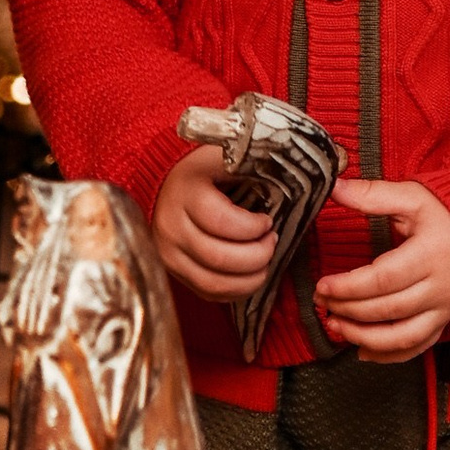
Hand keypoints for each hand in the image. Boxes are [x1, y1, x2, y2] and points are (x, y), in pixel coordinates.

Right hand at [153, 143, 278, 304]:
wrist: (165, 186)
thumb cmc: (203, 171)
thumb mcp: (221, 156)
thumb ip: (247, 159)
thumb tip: (284, 165)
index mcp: (185, 193)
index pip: (220, 221)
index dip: (252, 227)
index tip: (267, 220)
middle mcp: (171, 227)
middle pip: (218, 257)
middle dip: (257, 255)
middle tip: (272, 241)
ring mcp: (169, 254)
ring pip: (213, 282)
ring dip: (249, 279)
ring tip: (265, 262)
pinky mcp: (174, 272)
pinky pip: (207, 293)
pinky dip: (235, 291)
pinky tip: (250, 275)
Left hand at [315, 179, 449, 361]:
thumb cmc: (449, 213)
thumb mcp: (413, 197)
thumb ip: (373, 195)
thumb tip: (335, 188)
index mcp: (430, 254)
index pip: (383, 279)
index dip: (349, 286)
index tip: (323, 286)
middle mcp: (439, 287)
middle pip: (388, 309)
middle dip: (350, 310)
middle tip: (323, 304)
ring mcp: (444, 308)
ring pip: (402, 336)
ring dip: (365, 338)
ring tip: (336, 328)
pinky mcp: (445, 320)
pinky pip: (418, 347)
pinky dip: (390, 355)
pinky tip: (364, 352)